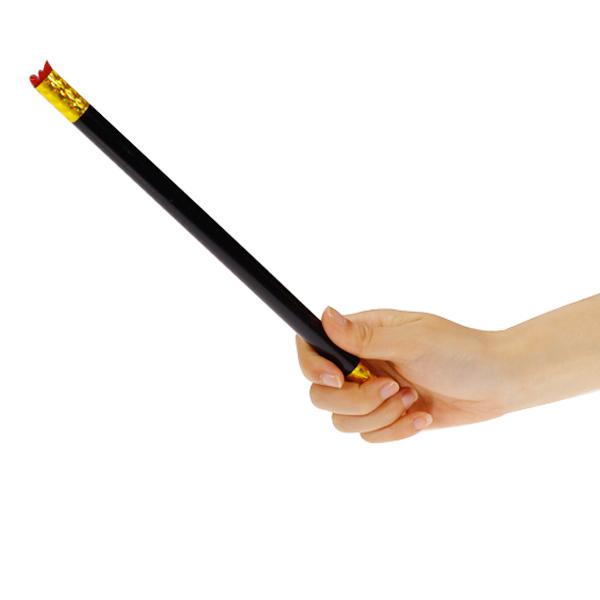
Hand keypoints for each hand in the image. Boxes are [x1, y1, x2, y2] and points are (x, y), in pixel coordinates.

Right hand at [296, 306, 512, 442]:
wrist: (496, 383)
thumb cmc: (460, 351)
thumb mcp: (413, 339)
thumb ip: (365, 336)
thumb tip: (325, 315)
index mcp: (362, 335)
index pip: (312, 346)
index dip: (313, 366)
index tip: (336, 379)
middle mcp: (360, 363)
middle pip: (321, 393)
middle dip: (355, 400)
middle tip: (391, 388)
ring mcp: (372, 392)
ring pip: (342, 420)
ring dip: (378, 416)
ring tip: (410, 399)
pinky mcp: (387, 417)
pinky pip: (369, 435)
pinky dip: (395, 430)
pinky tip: (421, 415)